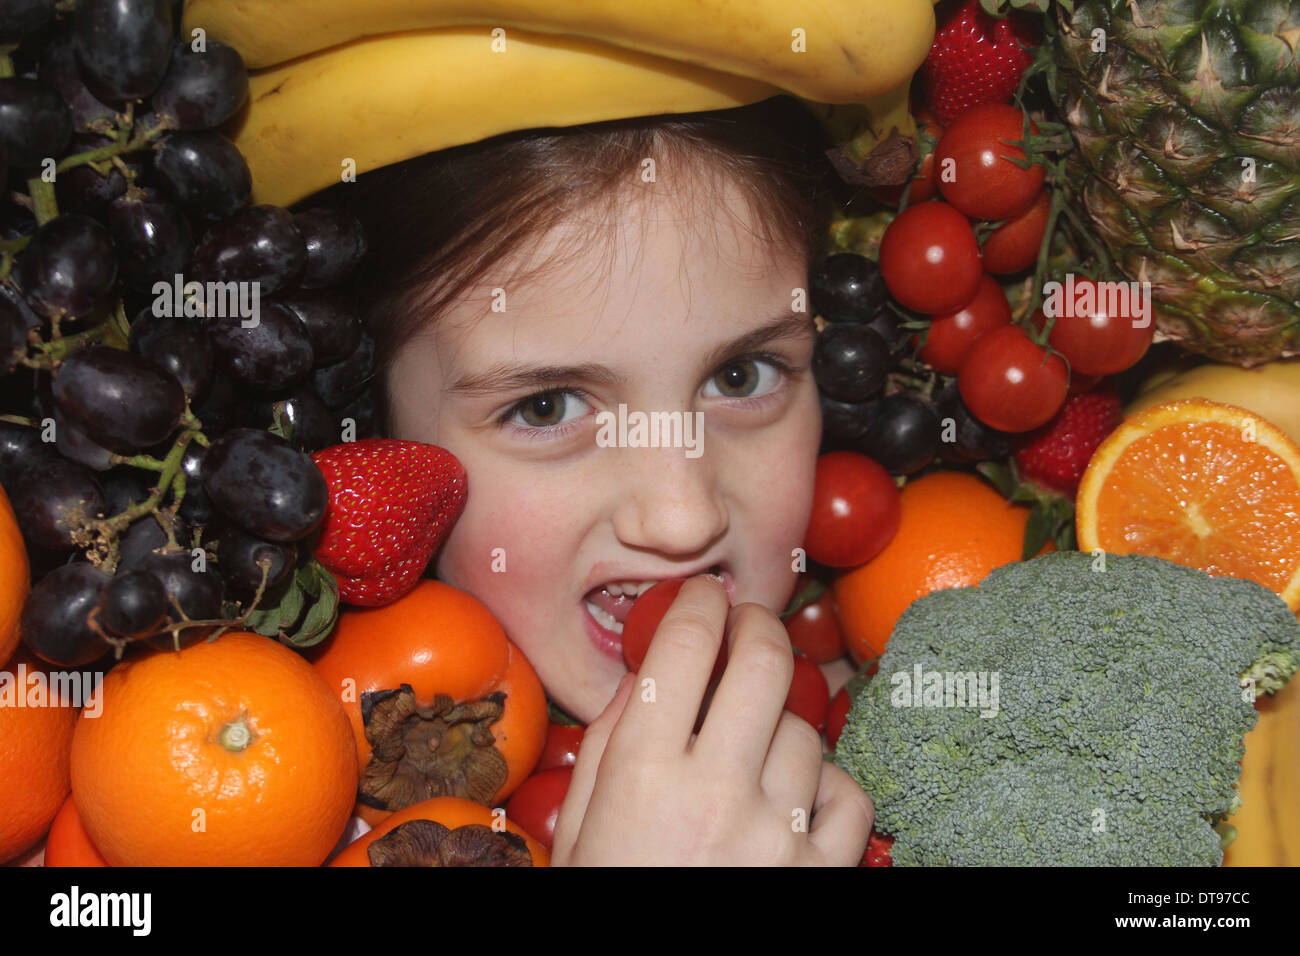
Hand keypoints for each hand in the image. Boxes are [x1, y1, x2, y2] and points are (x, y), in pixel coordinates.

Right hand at [551, 574, 872, 864]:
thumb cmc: (610, 899)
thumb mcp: (580, 828)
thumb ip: (607, 742)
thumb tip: (647, 670)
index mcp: (642, 776)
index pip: (684, 647)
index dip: (699, 604)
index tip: (704, 596)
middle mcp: (716, 793)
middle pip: (763, 663)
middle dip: (757, 627)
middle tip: (748, 625)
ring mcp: (779, 836)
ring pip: (803, 728)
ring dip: (778, 723)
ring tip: (751, 749)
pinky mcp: (824, 874)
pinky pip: (848, 792)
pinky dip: (823, 787)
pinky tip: (792, 802)